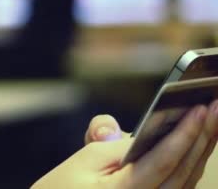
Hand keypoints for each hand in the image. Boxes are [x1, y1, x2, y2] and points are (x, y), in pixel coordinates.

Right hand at [32, 101, 217, 187]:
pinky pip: (182, 185)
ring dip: (203, 149)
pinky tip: (201, 141)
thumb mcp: (82, 160)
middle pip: (183, 172)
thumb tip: (134, 134)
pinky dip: (193, 161)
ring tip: (215, 119)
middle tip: (217, 106)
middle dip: (201, 137)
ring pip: (188, 181)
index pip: (162, 163)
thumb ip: (111, 141)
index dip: (183, 135)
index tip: (200, 109)